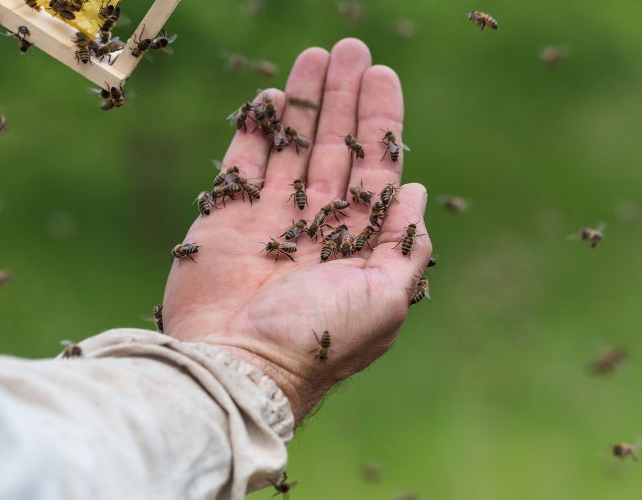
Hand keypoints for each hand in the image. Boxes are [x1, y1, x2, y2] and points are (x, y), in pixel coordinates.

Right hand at [162, 39, 432, 421]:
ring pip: (292, 149)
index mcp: (356, 247)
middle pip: (335, 150)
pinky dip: (256, 132)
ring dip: (306, 103)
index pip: (375, 171)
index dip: (380, 123)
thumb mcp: (387, 298)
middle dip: (345, 99)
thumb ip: (402, 244)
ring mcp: (269, 225)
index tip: (383, 76)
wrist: (240, 368)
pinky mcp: (225, 223)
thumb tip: (417, 192)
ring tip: (317, 55)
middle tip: (351, 47)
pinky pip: (243, 166)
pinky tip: (273, 98)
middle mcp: (315, 231)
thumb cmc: (320, 341)